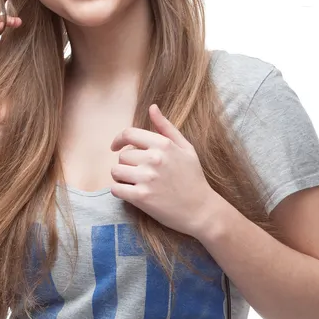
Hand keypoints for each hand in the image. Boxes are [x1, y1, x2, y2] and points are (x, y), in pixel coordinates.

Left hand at [110, 104, 219, 237]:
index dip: (119, 140)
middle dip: (127, 164)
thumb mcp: (185, 148)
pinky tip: (130, 193)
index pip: (129, 134)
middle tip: (139, 172)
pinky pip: (116, 189)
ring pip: (116, 171)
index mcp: (163, 144)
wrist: (202, 211)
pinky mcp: (141, 197)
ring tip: (134, 182)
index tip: (116, 147)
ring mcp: (147, 178)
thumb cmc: (193, 177)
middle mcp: (154, 159)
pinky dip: (119, 191)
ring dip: (121, 177)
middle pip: (122, 156)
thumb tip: (152, 107)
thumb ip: (166, 127)